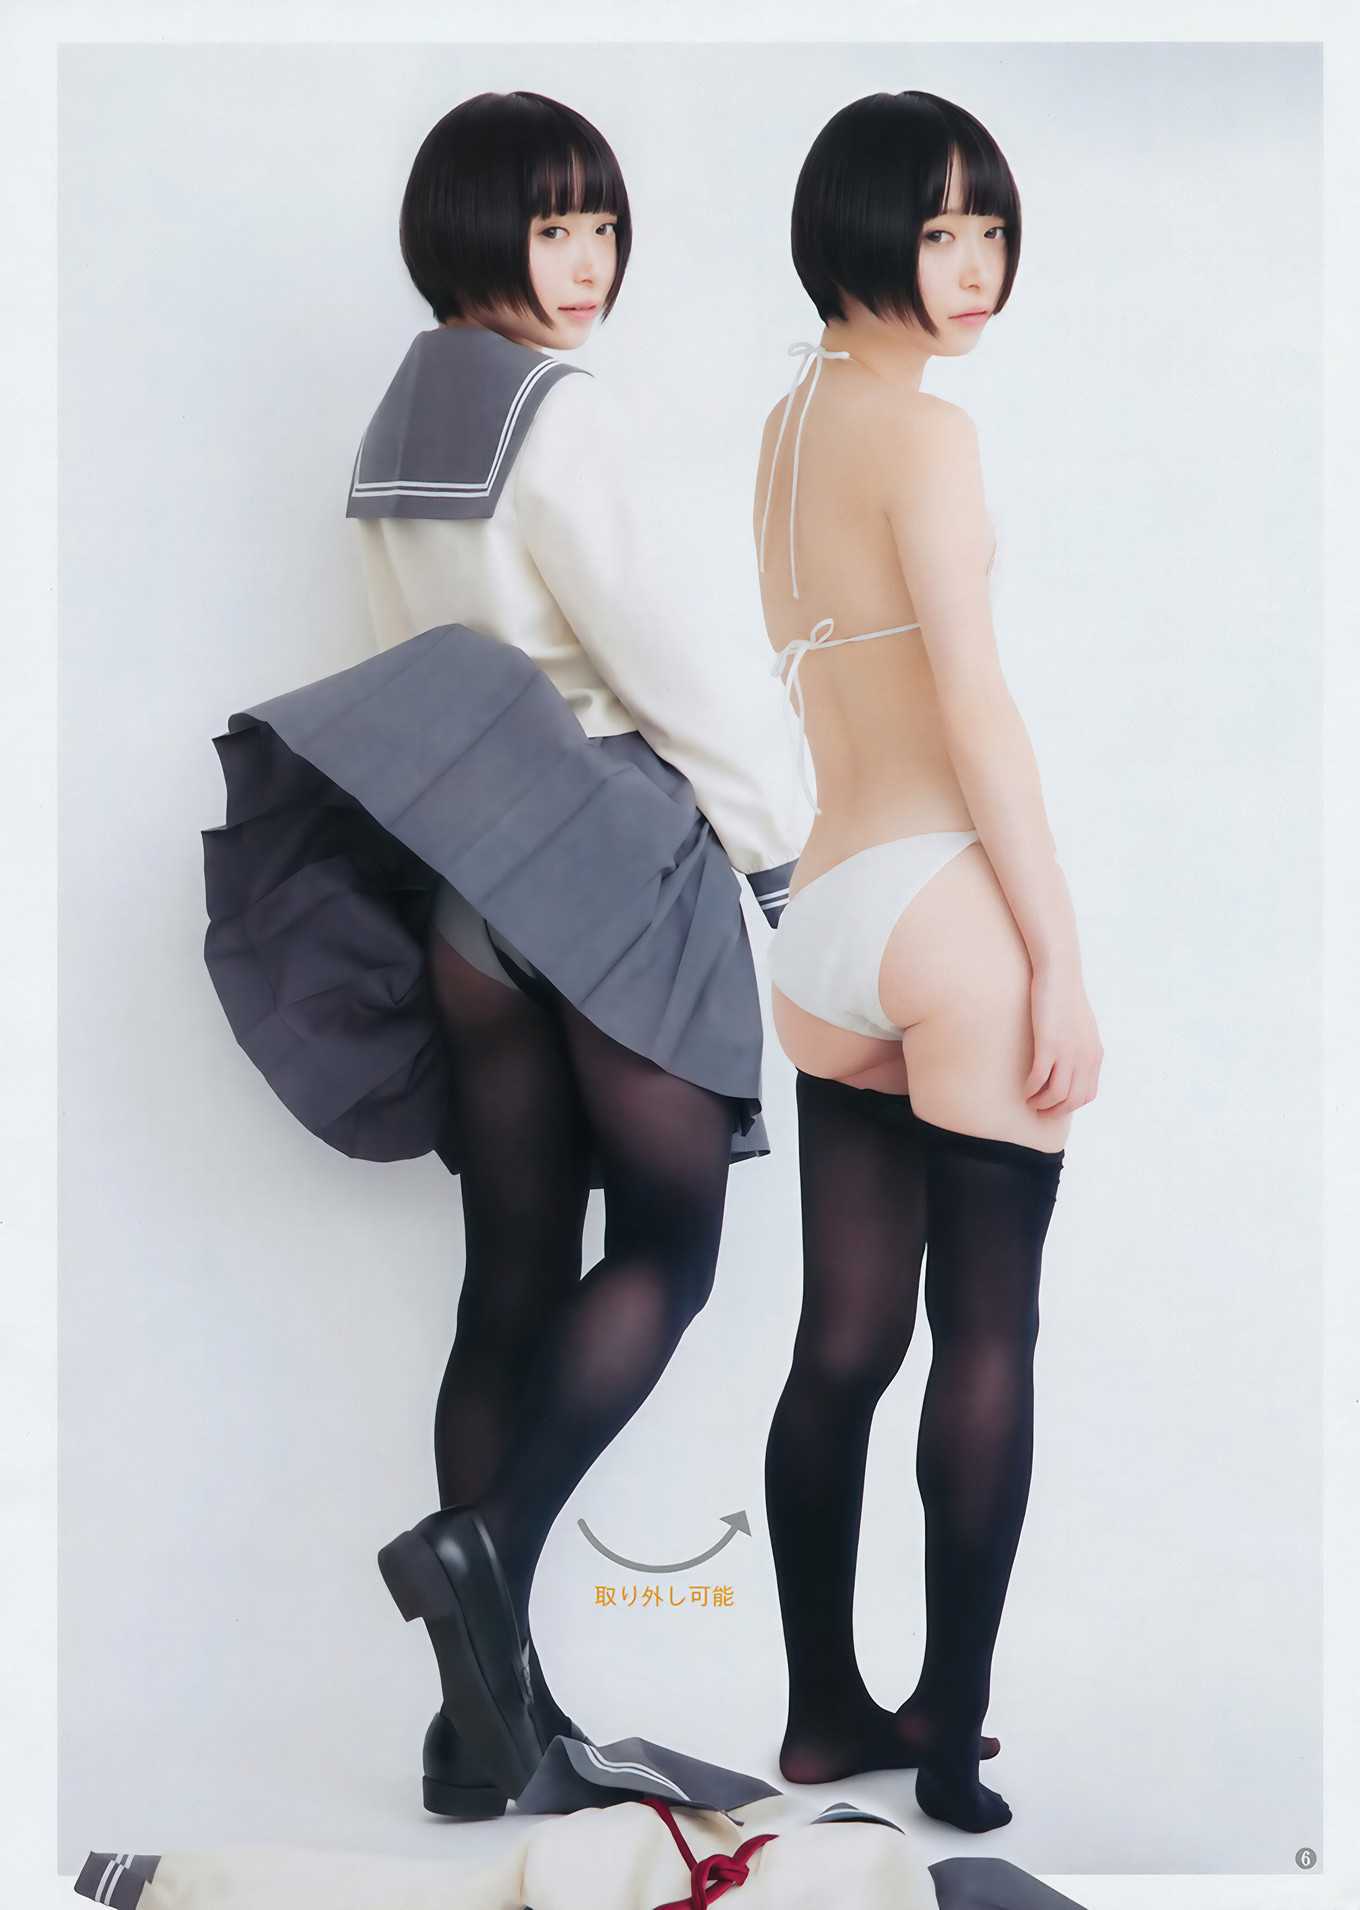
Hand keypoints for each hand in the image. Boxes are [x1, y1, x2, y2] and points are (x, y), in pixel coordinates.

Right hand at [1024, 964, 1101, 1116]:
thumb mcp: (1083, 1026)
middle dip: (1054, 1111)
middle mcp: (1085, 1057)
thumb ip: (1082, 1047)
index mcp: (1095, 1054)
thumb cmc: (1066, 996)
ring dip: (1041, 1104)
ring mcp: (1067, 1052)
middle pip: (1072, 1100)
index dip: (1069, 1105)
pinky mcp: (1048, 1044)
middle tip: (1039, 1110)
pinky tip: (1023, 1089)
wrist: (1060, 974)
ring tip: (1029, 1101)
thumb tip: (1072, 1063)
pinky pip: (1039, 1079)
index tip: (1054, 1105)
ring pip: (1056, 1095)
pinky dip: (1030, 1089)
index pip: (1087, 1094)